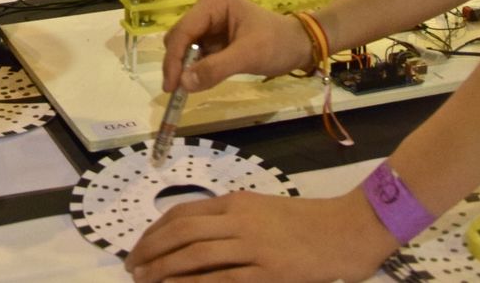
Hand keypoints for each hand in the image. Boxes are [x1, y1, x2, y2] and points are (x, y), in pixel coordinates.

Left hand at [123, 190, 398, 282]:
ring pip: (194, 254)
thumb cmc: (306, 223)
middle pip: (181, 232)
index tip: (138, 248)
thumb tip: (191, 236)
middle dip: (149, 251)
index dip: (153, 231)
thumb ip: (230, 220)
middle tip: (132, 268)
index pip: (182, 214)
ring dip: (163, 269)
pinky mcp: (268, 272)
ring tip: (145, 281)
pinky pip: (220, 279)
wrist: (347, 230)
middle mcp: (240, 221)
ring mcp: (253, 247)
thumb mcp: (262, 211)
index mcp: (236, 203)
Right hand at [160, 0, 311, 92]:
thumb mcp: (248, 55)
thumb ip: (215, 68)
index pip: (184, 30)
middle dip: (177, 64)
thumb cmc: (278, 44)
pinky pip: (195, 56)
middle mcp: (207, 9)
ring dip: (184, 69)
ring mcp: (209, 25)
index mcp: (213, 2)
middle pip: (179, 38)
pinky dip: (194, 70)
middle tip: (178, 91)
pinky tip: (197, 82)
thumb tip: (184, 83)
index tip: (171, 87)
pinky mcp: (213, 40)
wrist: (299, 47)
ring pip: (184, 48)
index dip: (174, 59)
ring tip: (186, 89)